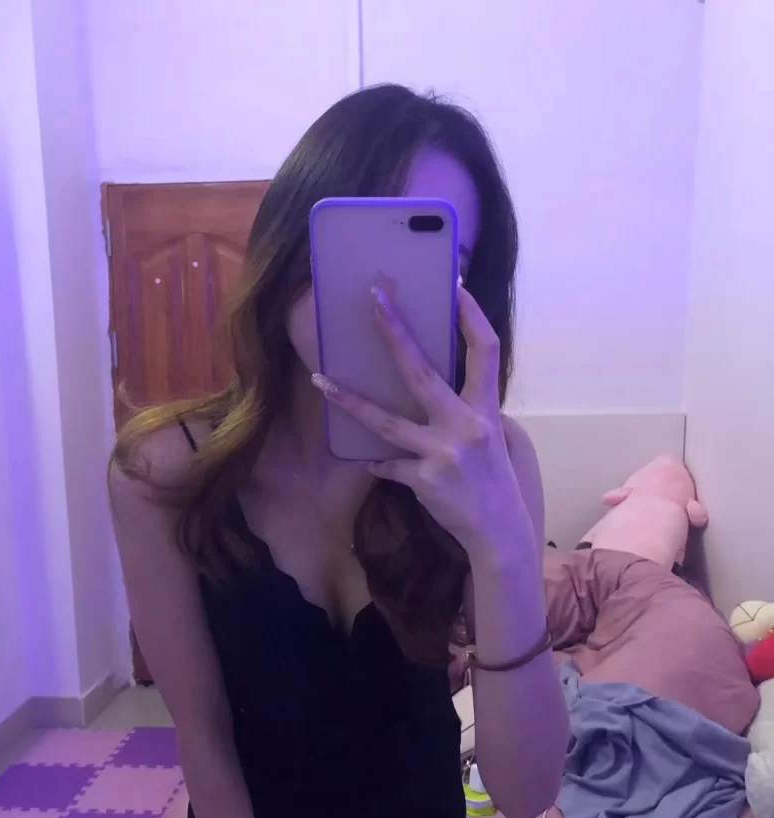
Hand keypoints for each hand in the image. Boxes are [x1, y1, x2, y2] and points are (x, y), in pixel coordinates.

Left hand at [312, 284, 533, 561]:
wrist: (498, 532)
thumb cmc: (494, 481)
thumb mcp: (492, 438)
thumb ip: (467, 409)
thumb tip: (433, 383)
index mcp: (487, 409)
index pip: (485, 351)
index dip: (472, 316)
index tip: (456, 285)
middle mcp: (466, 425)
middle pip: (423, 371)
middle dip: (396, 331)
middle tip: (374, 299)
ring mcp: (443, 453)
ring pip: (386, 420)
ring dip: (349, 400)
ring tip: (319, 379)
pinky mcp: (424, 479)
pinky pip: (388, 465)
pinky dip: (378, 463)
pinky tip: (369, 461)